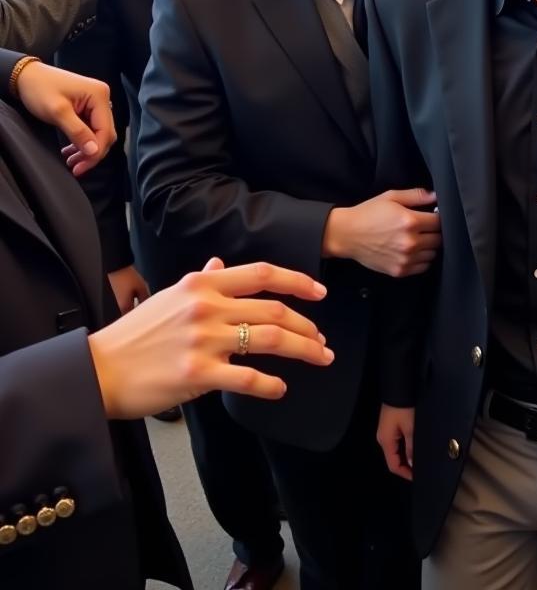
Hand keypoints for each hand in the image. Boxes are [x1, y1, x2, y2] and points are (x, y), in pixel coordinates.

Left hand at [11, 59, 115, 175]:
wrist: (26, 76)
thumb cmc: (40, 89)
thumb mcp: (57, 112)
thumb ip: (77, 132)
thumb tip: (94, 151)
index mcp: (99, 96)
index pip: (105, 131)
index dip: (95, 152)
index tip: (80, 167)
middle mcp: (103, 98)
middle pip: (105, 133)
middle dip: (91, 153)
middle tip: (76, 167)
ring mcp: (96, 102)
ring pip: (98, 133)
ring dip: (87, 149)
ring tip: (71, 161)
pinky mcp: (89, 106)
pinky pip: (91, 128)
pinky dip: (82, 140)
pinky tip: (71, 149)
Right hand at [87, 258, 333, 419]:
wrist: (97, 371)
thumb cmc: (135, 335)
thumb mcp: (169, 296)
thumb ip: (202, 280)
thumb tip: (221, 263)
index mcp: (202, 284)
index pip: (262, 274)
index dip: (297, 282)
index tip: (320, 293)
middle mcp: (207, 306)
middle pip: (274, 311)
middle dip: (307, 326)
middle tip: (323, 340)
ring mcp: (203, 339)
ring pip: (269, 340)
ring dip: (303, 350)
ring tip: (318, 358)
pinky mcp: (197, 373)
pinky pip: (247, 378)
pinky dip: (271, 384)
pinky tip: (280, 389)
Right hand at [323, 188, 440, 276]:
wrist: (346, 235)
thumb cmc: (368, 214)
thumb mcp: (391, 197)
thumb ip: (416, 195)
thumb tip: (435, 196)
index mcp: (410, 221)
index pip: (439, 221)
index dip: (437, 217)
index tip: (433, 216)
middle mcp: (411, 242)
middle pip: (439, 239)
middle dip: (434, 232)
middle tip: (425, 228)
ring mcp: (405, 259)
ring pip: (433, 254)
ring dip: (429, 246)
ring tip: (419, 240)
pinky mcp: (400, 271)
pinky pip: (423, 267)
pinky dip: (422, 260)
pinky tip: (413, 251)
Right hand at [377, 404, 414, 479]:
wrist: (399, 386)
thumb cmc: (404, 407)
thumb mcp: (410, 428)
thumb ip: (411, 447)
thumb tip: (412, 464)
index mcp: (386, 441)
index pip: (393, 465)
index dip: (405, 473)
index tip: (417, 477)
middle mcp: (383, 438)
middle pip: (393, 459)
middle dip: (406, 466)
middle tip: (421, 468)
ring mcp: (386, 431)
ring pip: (396, 450)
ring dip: (406, 456)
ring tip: (420, 458)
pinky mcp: (390, 425)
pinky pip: (397, 441)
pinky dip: (405, 447)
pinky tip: (414, 446)